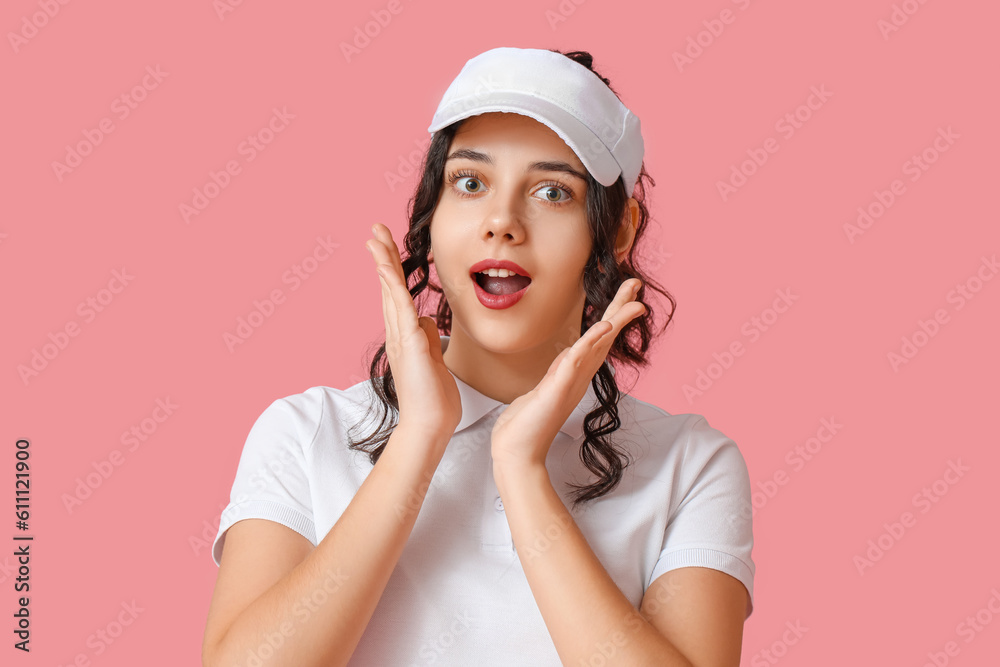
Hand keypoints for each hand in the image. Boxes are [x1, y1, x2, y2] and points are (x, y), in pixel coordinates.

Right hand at [365, 223, 461, 441]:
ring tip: (375, 236)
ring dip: (383, 262)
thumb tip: (426, 321)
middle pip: (388, 286)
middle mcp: (398, 333)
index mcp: (405, 336)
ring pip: (390, 291)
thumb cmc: (434, 400)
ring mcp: (401, 337)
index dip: (391, 270)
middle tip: (374, 230)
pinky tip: (385, 266)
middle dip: (382, 256)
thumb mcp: (435, 360)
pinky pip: (399, 307)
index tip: (385, 247)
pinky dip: (391, 285)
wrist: (429, 426)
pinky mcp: (409, 343)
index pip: (397, 295)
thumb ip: (428, 339)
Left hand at [490, 278, 645, 469]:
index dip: (614, 314)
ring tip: (633, 303)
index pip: (600, 338)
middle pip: (606, 336)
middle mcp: (579, 376)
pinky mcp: (558, 389)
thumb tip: (570, 354)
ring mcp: (571, 382)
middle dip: (621, 309)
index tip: (627, 293)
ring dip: (615, 322)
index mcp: (576, 373)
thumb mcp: (546, 387)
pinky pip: (576, 361)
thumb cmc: (528, 422)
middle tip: (637, 285)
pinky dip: (590, 343)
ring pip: (598, 345)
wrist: (517, 451)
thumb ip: (560, 370)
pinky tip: (602, 328)